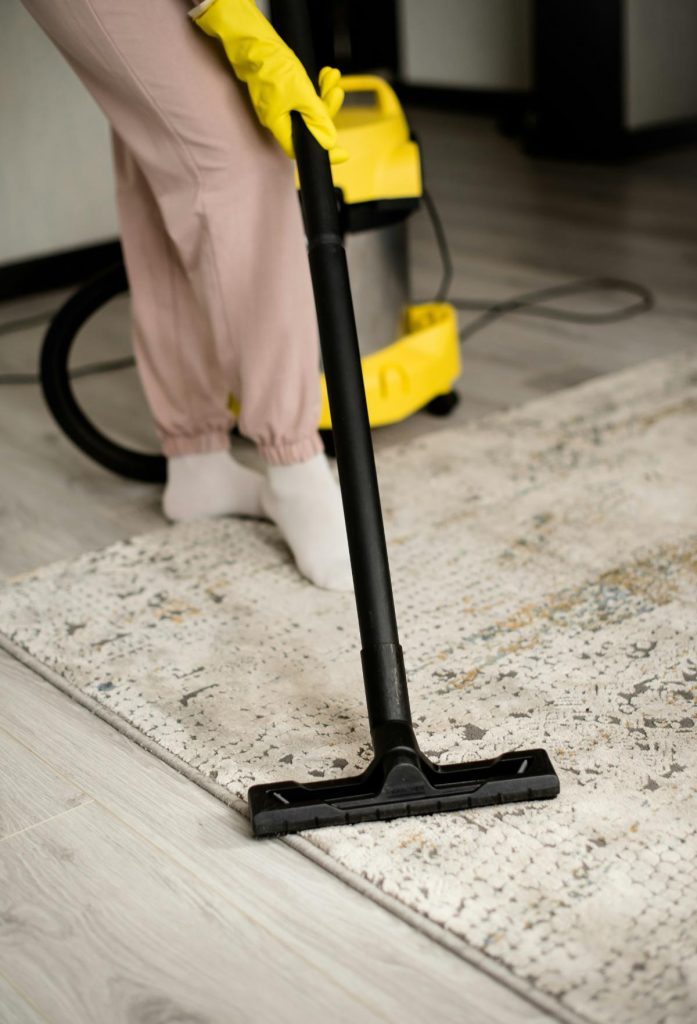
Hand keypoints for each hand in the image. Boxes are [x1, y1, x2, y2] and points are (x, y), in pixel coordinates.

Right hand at [191, 0, 346, 161]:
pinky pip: (304, 96)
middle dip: (327, 108)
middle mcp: (279, 119)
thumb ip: (316, 117)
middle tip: (337, 92)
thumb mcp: (301, 92)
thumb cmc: (273, 66)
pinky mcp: (283, 92)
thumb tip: (329, 141)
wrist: (255, 42)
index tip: (343, 154)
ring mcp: (281, 105)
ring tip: (332, 76)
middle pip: (310, 126)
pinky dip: (316, 87)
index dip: (322, 151)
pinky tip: (325, 74)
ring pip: (309, 108)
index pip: (301, 149)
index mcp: (279, 125)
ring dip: (324, 93)